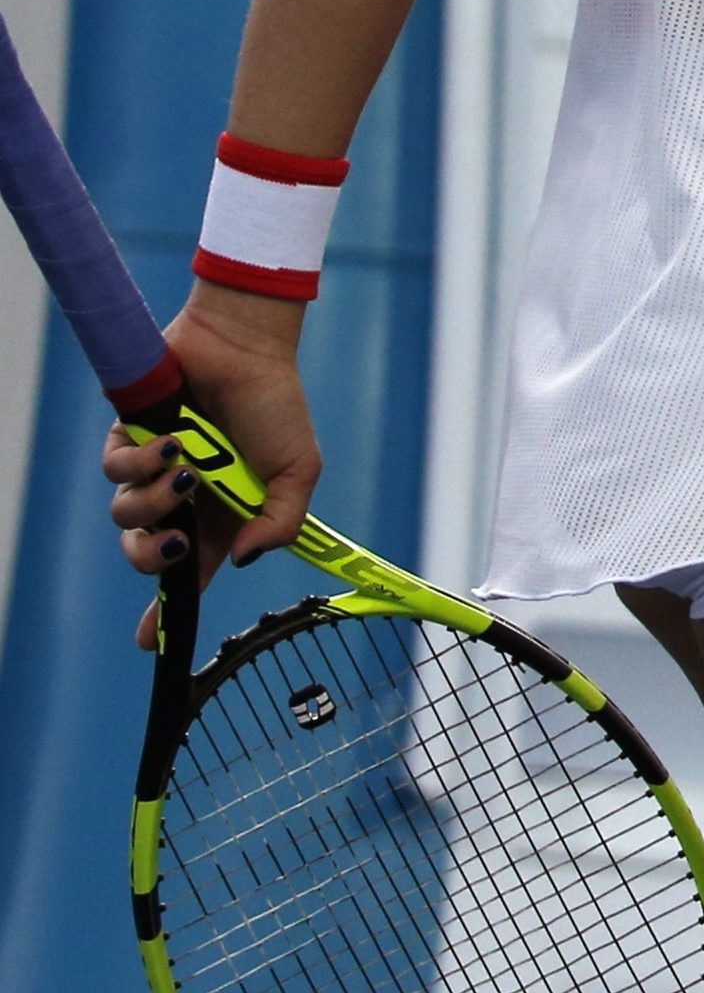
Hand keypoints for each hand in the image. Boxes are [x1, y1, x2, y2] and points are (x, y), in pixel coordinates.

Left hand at [99, 285, 322, 647]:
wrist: (246, 348)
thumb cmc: (276, 406)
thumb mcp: (298, 471)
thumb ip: (280, 522)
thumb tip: (241, 559)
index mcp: (220, 517)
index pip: (187, 573)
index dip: (165, 610)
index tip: (149, 643)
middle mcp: (182, 500)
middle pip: (144, 553)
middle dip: (151, 556)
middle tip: (172, 542)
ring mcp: (152, 470)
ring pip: (125, 515)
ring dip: (152, 501)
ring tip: (185, 471)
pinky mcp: (128, 439)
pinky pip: (115, 470)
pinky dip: (140, 462)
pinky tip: (170, 442)